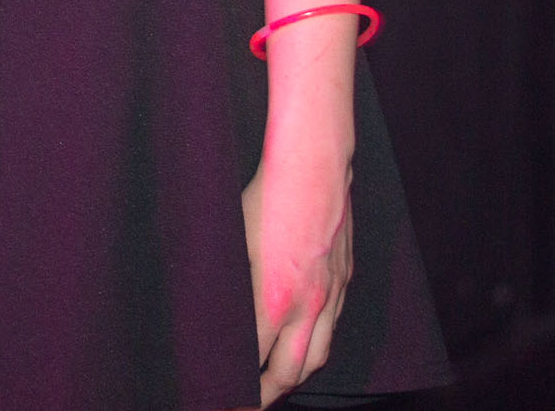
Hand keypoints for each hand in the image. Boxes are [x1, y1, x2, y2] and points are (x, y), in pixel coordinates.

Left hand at [242, 144, 353, 406]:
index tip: (225, 395)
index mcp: (273, 298)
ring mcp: (331, 296)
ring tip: (276, 384)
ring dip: (296, 376)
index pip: (254, 361)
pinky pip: (332, 329)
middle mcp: (307, 306)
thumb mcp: (232, 240)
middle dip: (268, 394)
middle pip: (290, 372)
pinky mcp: (344, 282)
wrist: (314, 168)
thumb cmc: (266, 198)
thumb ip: (228, 282)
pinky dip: (317, 347)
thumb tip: (209, 307)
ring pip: (317, 356)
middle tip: (248, 402)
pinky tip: (304, 344)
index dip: (239, 385)